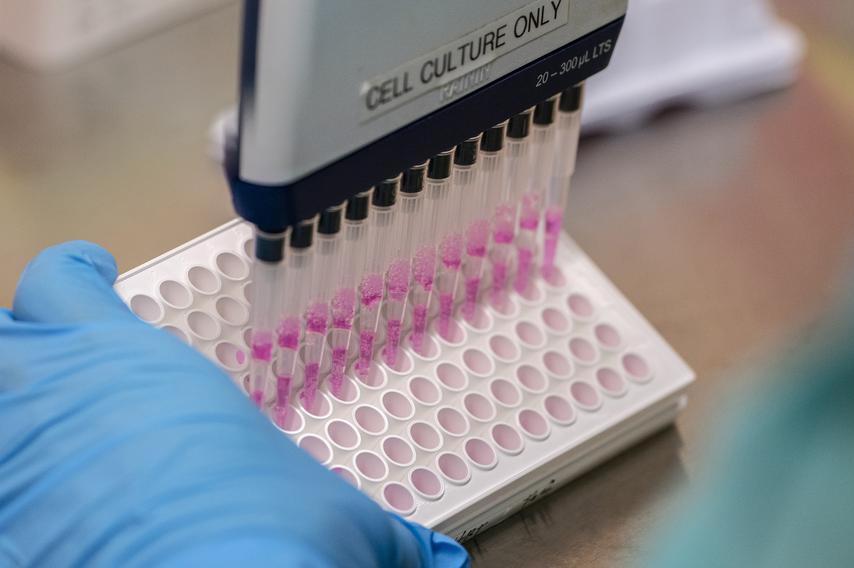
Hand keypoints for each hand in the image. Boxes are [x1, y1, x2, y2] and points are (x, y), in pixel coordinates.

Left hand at [0, 241, 467, 567]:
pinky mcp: (2, 526)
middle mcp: (52, 401)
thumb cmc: (263, 529)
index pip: (64, 286)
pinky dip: (13, 498)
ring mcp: (10, 464)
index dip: (72, 276)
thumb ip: (376, 530)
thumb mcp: (330, 516)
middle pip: (6, 337)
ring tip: (48, 439)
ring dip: (16, 416)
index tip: (86, 270)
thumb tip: (436, 562)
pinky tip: (42, 517)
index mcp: (128, 366)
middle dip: (25, 345)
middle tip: (57, 366)